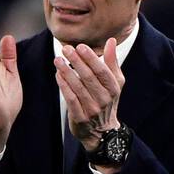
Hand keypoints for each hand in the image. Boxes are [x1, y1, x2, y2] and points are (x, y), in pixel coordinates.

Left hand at [54, 38, 124, 153]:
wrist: (102, 132)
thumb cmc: (107, 101)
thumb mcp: (115, 82)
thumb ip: (112, 62)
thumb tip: (111, 41)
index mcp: (113, 88)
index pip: (101, 70)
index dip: (91, 58)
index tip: (80, 46)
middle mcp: (104, 99)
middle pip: (88, 77)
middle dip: (76, 61)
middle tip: (66, 49)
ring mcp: (92, 110)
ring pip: (78, 87)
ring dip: (66, 72)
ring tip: (58, 60)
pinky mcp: (81, 118)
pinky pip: (71, 99)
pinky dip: (64, 86)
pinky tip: (58, 75)